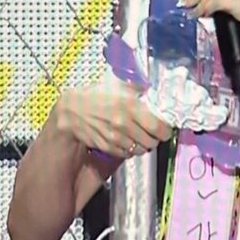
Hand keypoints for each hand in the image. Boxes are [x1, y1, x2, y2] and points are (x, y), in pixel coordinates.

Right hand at [54, 80, 172, 158]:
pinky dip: (130, 150)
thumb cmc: (98, 95)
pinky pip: (127, 154)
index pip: (159, 128)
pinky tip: (127, 140)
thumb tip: (153, 87)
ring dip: (143, 145)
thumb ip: (139, 86)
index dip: (165, 131)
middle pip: (152, 142)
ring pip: (141, 150)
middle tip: (152, 133)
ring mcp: (116, 138)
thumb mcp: (120, 85)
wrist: (73, 111)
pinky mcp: (108, 147)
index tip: (165, 129)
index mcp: (131, 106)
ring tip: (139, 136)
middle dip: (155, 138)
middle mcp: (124, 124)